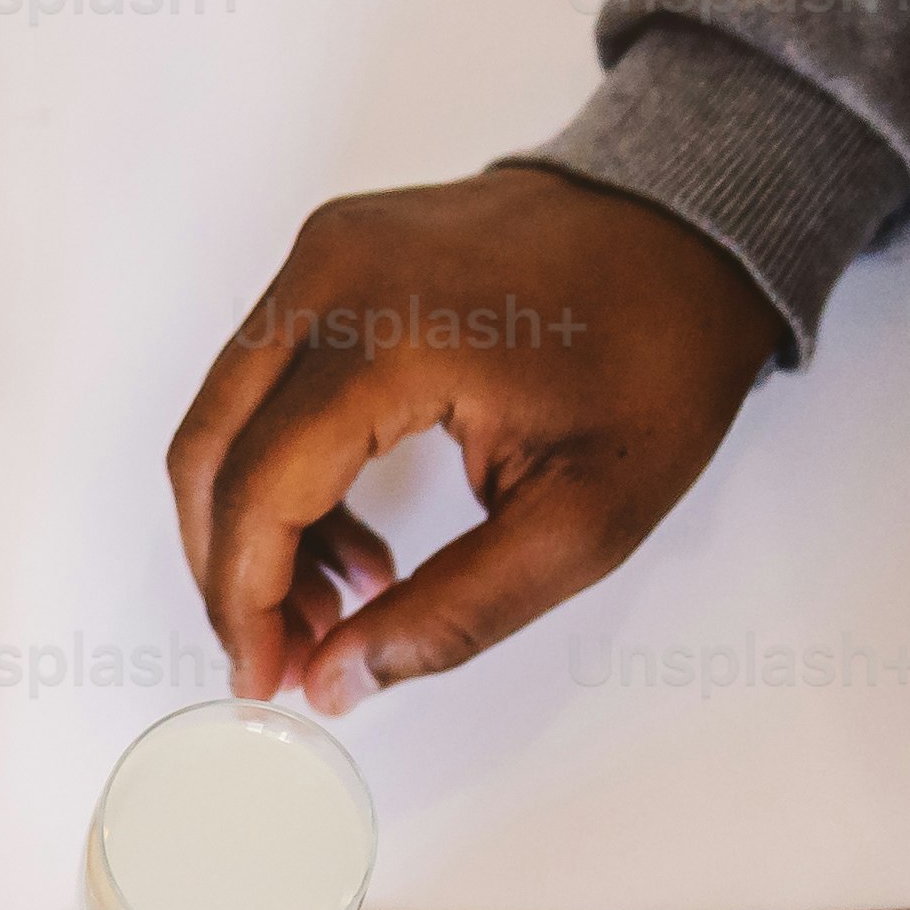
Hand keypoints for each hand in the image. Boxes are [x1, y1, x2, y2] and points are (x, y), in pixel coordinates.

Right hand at [162, 165, 787, 708]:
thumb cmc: (659, 353)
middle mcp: (335, 275)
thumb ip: (453, 615)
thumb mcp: (581, 521)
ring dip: (255, 521)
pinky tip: (350, 530)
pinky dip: (279, 461)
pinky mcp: (336, 253)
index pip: (261, 490)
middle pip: (212, 450)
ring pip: (226, 414)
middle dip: (231, 570)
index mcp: (391, 335)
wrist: (696, 231)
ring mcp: (327, 252)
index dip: (246, 602)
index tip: (268, 678)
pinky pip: (263, 373)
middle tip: (284, 651)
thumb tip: (341, 678)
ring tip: (339, 599)